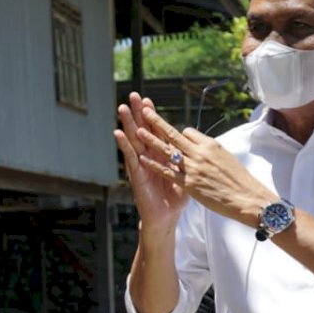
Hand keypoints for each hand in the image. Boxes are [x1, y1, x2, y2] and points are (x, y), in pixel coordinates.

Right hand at [115, 93, 186, 229]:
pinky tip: (118, 133)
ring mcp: (141, 164)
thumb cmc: (176, 197)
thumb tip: (195, 143)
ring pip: (134, 140)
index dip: (152, 116)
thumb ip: (186, 158)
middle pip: (143, 130)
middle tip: (132, 96)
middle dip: (138, 113)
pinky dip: (124, 145)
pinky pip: (130, 157)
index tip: (148, 100)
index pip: (156, 130)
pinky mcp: (137, 174)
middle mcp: (149, 156)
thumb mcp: (186, 174)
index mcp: (162, 154)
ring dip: (128, 124)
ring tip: (122, 109)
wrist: (166, 216)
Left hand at [134, 106, 271, 224]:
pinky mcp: (189, 184)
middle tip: (144, 111)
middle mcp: (200, 153)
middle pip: (174, 134)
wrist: (247, 198)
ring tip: (137, 130)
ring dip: (151, 140)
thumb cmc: (239, 180)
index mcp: (210, 145)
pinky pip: (167, 172)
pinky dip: (154, 165)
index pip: (188, 132)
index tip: (173, 135)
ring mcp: (193, 168)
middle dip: (157, 122)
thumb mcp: (226, 158)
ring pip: (167, 150)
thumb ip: (210, 151)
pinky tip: (143, 159)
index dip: (179, 133)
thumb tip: (200, 146)